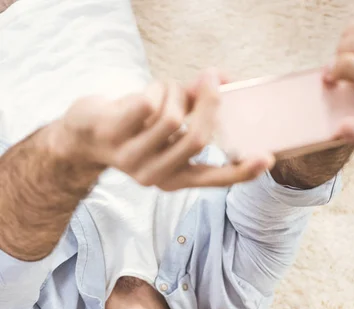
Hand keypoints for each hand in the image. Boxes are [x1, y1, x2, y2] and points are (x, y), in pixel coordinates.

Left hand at [55, 70, 272, 190]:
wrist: (82, 137)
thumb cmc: (134, 129)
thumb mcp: (168, 127)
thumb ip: (196, 108)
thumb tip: (222, 81)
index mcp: (176, 179)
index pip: (214, 179)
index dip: (242, 170)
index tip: (266, 158)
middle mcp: (156, 176)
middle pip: (198, 138)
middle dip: (209, 101)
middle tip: (212, 80)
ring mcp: (132, 160)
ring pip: (172, 115)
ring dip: (174, 91)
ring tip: (165, 89)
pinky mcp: (113, 137)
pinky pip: (148, 103)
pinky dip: (153, 88)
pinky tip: (142, 96)